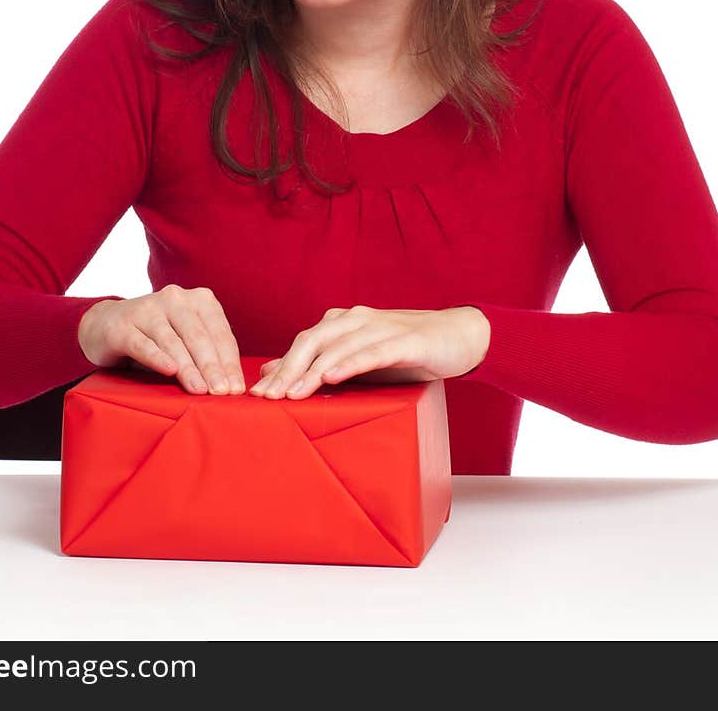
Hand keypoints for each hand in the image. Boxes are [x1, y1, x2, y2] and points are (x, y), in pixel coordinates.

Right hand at [77, 285, 245, 394]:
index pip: (220, 333)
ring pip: (173, 342)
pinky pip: (143, 344)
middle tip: (221, 392)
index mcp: (199, 300)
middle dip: (212, 367)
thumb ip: (206, 355)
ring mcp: (147, 309)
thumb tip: (230, 385)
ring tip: (200, 390)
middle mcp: (175, 299)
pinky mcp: (123, 325)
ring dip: (188, 368)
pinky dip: (157, 358)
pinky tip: (170, 371)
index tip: (236, 388)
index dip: (229, 362)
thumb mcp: (185, 340)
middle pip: (199, 337)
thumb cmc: (155, 337)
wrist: (105, 325)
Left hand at [249, 305, 490, 400]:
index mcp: (344, 323)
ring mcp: (381, 327)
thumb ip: (321, 364)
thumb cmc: (407, 352)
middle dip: (288, 370)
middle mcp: (357, 319)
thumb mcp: (360, 360)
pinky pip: (373, 351)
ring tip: (291, 393)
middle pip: (313, 341)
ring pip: (338, 347)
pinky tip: (332, 376)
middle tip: (267, 397)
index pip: (303, 343)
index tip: (257, 394)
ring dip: (312, 371)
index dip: (279, 367)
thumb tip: (275, 372)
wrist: (460, 336)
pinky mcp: (405, 341)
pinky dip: (350, 363)